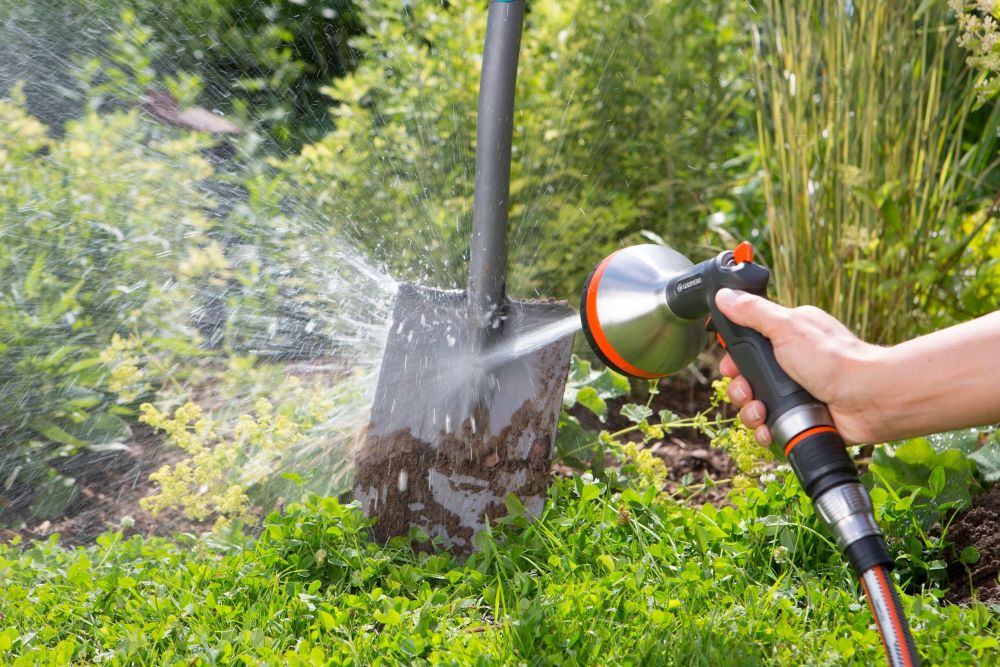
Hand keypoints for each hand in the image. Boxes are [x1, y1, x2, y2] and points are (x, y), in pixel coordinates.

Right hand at [714, 288, 880, 445]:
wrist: (869, 399)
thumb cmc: (834, 359)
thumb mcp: (787, 327)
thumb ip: (753, 312)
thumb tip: (725, 295)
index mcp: (788, 338)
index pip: (748, 348)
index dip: (734, 359)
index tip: (730, 366)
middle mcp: (790, 365)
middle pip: (746, 380)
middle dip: (739, 389)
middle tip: (747, 391)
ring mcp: (795, 393)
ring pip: (754, 406)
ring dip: (750, 413)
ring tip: (761, 412)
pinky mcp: (800, 418)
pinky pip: (770, 427)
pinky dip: (764, 431)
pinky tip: (769, 430)